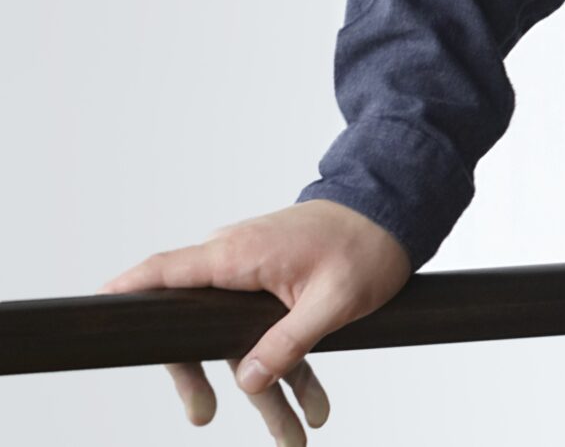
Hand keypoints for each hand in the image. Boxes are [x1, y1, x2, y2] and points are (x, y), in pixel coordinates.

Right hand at [98, 199, 411, 441]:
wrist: (397, 210)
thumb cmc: (366, 243)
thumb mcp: (333, 299)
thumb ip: (288, 342)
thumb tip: (247, 381)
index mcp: (239, 254)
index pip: (166, 272)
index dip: (128, 290)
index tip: (97, 307)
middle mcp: (238, 262)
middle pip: (197, 328)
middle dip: (202, 379)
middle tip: (203, 417)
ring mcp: (256, 275)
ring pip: (239, 342)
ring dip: (266, 393)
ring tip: (294, 438)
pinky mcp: (276, 286)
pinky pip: (269, 335)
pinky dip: (290, 371)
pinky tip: (314, 408)